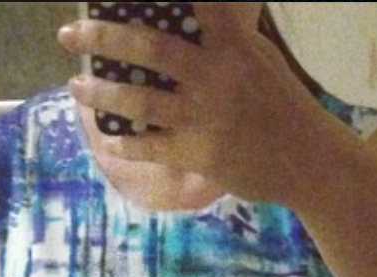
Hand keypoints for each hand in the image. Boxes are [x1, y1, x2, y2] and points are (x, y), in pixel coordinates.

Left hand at [56, 5, 336, 206]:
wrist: (307, 160)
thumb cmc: (282, 107)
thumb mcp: (259, 59)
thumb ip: (224, 38)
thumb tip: (193, 16)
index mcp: (232, 42)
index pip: (191, 2)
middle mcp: (215, 73)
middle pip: (148, 45)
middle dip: (102, 36)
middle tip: (68, 33)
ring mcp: (205, 115)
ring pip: (141, 98)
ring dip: (102, 92)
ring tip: (77, 86)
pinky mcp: (200, 153)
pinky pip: (151, 146)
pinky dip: (126, 142)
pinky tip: (109, 138)